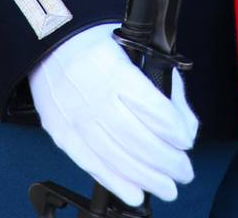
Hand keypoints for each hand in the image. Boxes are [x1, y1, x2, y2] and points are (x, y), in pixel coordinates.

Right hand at [28, 21, 197, 205]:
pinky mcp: (62, 134)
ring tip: (169, 187)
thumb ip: (165, 85)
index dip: (173, 129)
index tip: (186, 141)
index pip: (150, 106)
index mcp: (113, 67)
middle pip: (136, 138)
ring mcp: (75, 117)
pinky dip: (117, 183)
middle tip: (185, 171)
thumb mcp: (137, 49)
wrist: (51, 45)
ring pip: (116, 157)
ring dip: (148, 178)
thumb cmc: (100, 46)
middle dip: (166, 161)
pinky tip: (137, 193)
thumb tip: (186, 127)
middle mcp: (92, 94)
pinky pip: (92, 165)